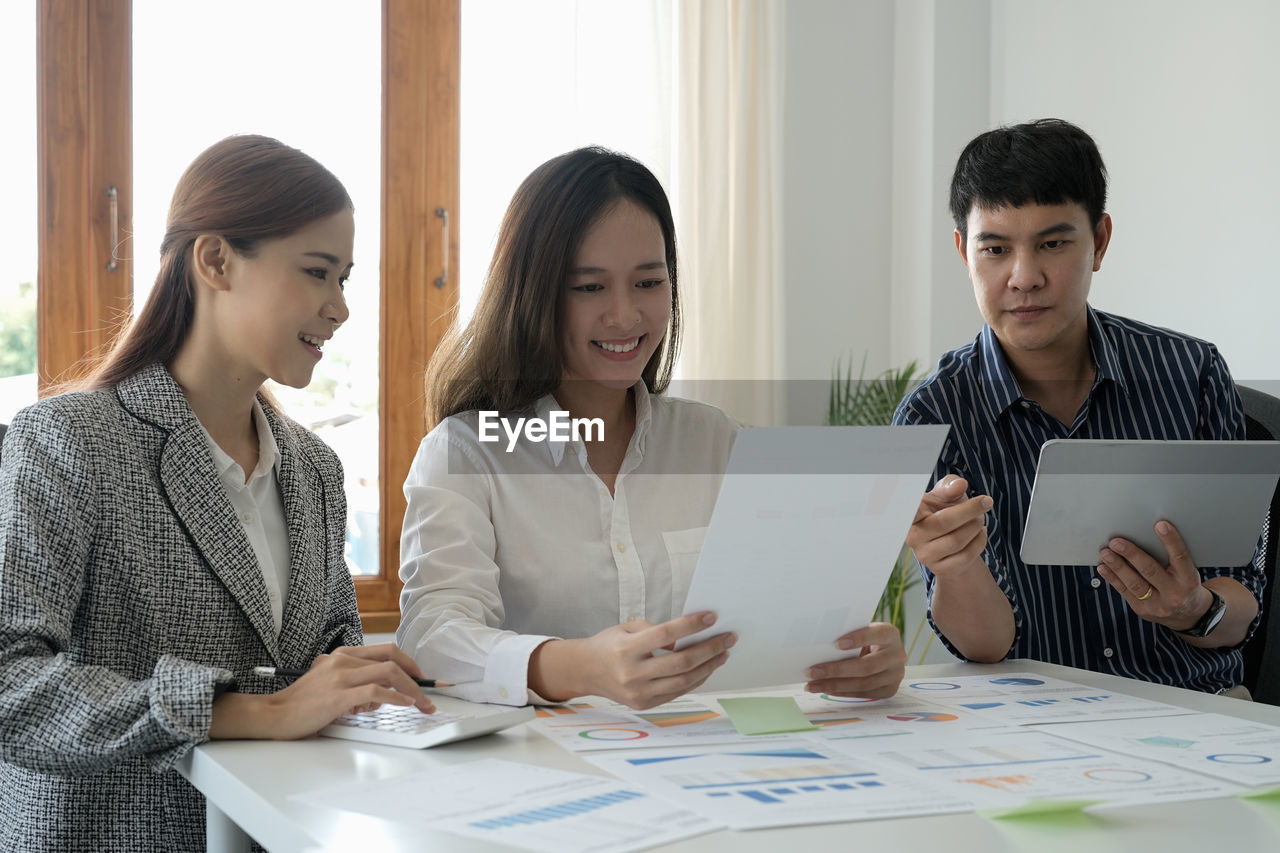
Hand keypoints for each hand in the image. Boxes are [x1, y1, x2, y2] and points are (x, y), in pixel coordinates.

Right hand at [211, 643, 434, 740]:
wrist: (273, 715)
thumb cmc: (303, 705)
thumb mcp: (332, 685)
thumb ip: (357, 684)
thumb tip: (384, 695)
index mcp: (343, 654)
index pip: (386, 651)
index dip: (410, 663)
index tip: (424, 678)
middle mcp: (344, 659)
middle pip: (393, 659)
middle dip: (418, 676)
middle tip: (430, 694)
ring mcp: (341, 675)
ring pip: (389, 673)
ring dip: (413, 689)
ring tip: (422, 705)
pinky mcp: (339, 695)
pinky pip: (376, 691)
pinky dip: (396, 697)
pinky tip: (406, 704)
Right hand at [538, 612, 734, 709]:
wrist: (586, 671)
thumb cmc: (609, 645)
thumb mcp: (626, 628)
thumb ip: (655, 631)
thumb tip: (686, 638)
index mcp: (626, 649)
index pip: (666, 635)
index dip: (691, 625)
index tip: (711, 617)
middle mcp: (633, 673)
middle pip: (681, 662)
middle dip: (709, 649)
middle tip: (728, 638)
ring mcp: (639, 692)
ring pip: (684, 681)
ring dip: (708, 666)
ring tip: (723, 653)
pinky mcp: (645, 704)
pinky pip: (678, 692)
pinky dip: (696, 679)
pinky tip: (706, 667)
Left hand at [805, 623, 904, 698]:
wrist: (884, 652)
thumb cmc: (867, 638)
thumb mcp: (862, 631)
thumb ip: (849, 636)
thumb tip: (819, 647)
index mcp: (890, 634)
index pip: (876, 634)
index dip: (858, 638)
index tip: (836, 644)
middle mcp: (897, 655)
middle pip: (867, 666)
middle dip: (837, 670)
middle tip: (813, 671)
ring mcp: (895, 675)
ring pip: (864, 684)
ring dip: (835, 685)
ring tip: (814, 684)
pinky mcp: (889, 689)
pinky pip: (864, 694)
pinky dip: (843, 692)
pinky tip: (826, 689)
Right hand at [905, 475, 992, 575]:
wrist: (951, 538)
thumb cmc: (945, 509)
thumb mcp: (947, 493)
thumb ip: (951, 485)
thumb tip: (959, 485)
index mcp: (910, 516)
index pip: (909, 511)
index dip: (912, 504)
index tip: (928, 496)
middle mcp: (912, 537)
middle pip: (944, 523)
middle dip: (970, 510)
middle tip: (986, 502)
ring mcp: (925, 555)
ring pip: (957, 540)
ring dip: (976, 526)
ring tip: (980, 518)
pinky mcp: (939, 569)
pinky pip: (966, 556)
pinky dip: (979, 541)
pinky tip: (980, 533)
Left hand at [1096, 521, 1211, 630]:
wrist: (1188, 615)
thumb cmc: (1184, 584)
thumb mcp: (1186, 571)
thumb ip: (1170, 557)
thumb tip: (1144, 533)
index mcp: (1189, 580)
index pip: (1181, 558)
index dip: (1171, 541)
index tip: (1160, 524)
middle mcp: (1174, 593)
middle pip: (1151, 571)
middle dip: (1132, 554)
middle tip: (1116, 541)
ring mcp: (1157, 604)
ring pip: (1134, 584)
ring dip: (1117, 566)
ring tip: (1105, 553)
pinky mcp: (1142, 610)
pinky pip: (1124, 592)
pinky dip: (1112, 578)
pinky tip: (1103, 567)